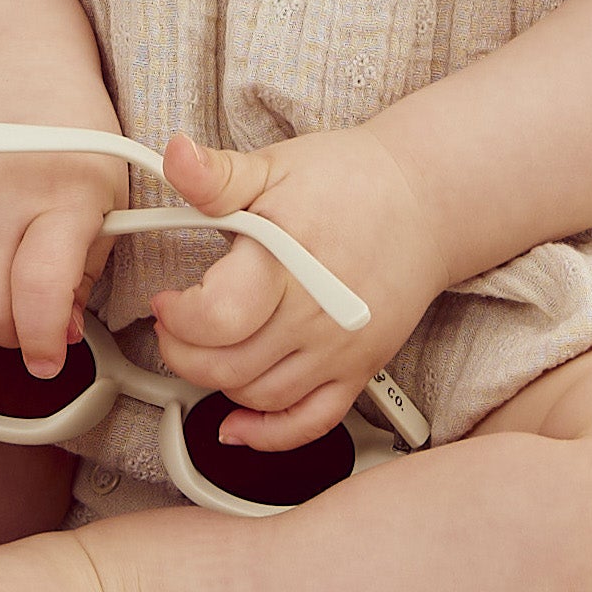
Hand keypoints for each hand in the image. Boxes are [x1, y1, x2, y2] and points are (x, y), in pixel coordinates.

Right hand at [0, 94, 128, 379]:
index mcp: (61, 195)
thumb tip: (62, 334)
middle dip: (12, 335)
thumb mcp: (106, 193)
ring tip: (2, 268)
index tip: (51, 360)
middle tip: (29, 322)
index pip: (41, 295)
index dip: (45, 344)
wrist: (1, 65)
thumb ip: (88, 269)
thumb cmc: (68, 133)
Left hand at [143, 127, 443, 453]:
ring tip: (205, 353)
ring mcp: (341, 348)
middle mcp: (317, 313)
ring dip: (217, 384)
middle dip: (183, 354)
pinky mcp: (360, 369)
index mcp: (287, 261)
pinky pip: (312, 422)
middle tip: (173, 330)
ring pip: (261, 397)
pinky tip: (239, 424)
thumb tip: (176, 156)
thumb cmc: (350, 180)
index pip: (217, 317)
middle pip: (229, 366)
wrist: (425, 200)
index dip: (177, 317)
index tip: (167, 301)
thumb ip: (219, 176)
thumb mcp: (276, 166)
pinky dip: (270, 434)